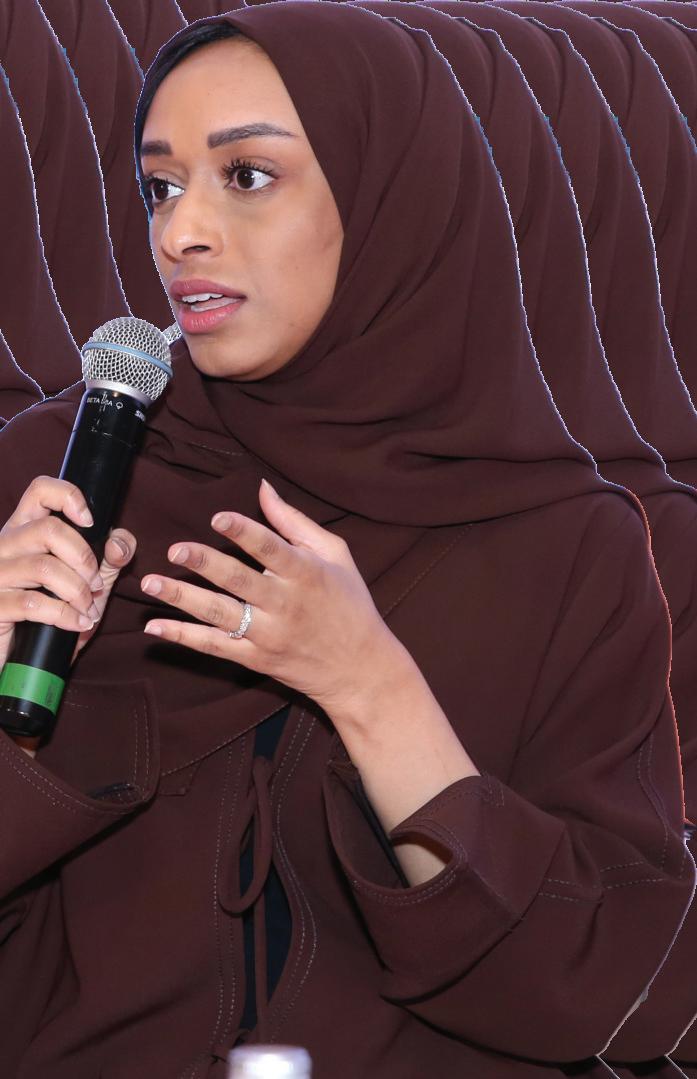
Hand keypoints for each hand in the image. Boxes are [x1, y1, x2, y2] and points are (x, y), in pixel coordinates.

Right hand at [0, 476, 135, 669]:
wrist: (24, 658)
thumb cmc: (54, 612)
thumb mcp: (90, 581)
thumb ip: (111, 557)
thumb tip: (118, 543)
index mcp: (24, 530)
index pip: (40, 491)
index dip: (68, 497)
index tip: (90, 522)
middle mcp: (5, 545)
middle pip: (48, 529)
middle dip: (83, 559)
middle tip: (95, 584)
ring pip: (43, 567)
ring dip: (77, 591)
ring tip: (88, 609)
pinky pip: (34, 604)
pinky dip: (66, 615)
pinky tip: (78, 624)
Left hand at [140, 479, 397, 716]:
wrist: (360, 669)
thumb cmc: (350, 603)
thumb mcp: (335, 555)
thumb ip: (295, 522)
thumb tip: (261, 488)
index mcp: (307, 574)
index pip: (271, 549)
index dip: (244, 532)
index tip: (217, 517)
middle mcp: (286, 605)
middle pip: (239, 582)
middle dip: (205, 564)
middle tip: (175, 549)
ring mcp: (269, 635)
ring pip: (219, 615)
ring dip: (182, 598)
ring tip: (150, 582)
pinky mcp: (256, 659)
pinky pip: (214, 647)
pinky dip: (183, 637)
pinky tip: (155, 626)